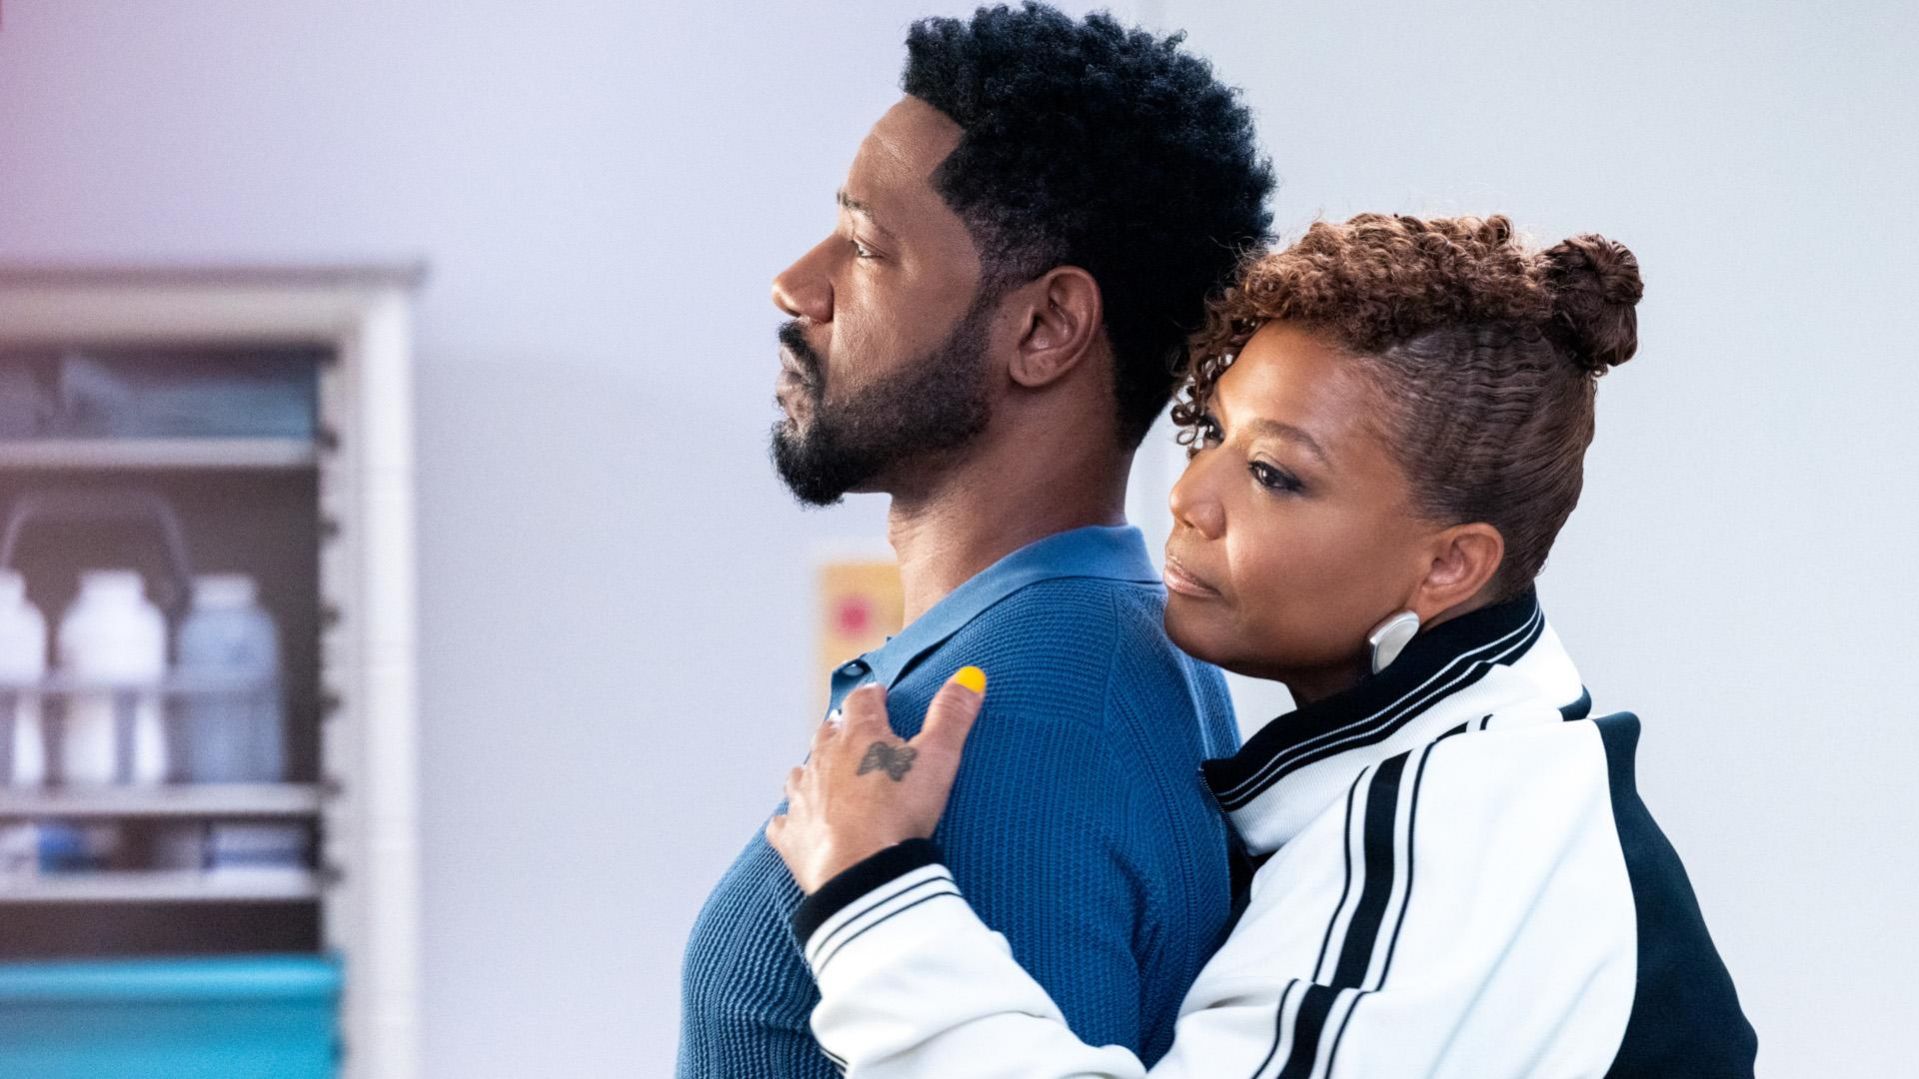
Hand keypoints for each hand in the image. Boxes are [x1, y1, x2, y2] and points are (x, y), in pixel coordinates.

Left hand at [767, 667, 986, 893]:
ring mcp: (803, 796)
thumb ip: (952, 715)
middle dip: (843, 730)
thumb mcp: (939, 758)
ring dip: (816, 769)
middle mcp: (823, 758)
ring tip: (831, 775)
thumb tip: (970, 676)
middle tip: (859, 736)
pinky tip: (799, 821)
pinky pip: (784, 820)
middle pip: (828, 732)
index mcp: (858, 735)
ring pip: (802, 771)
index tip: (881, 698)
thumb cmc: (902, 812)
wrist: (862, 871)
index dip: (873, 696)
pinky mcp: (791, 834)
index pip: (862, 700)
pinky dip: (793, 817)